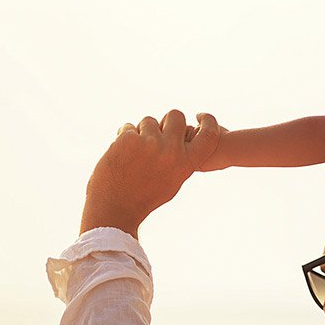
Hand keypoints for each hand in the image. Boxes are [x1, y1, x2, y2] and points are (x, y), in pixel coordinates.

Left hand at [79, 110, 223, 236]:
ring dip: (141, 132)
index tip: (199, 116)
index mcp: (186, 163)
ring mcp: (149, 143)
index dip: (208, 121)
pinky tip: (120, 154)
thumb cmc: (144, 197)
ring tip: (134, 153)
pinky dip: (123, 137)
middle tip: (155, 135)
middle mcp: (171, 151)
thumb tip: (185, 134)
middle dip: (165, 121)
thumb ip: (181, 158)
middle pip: (176, 116)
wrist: (114, 209)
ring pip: (149, 121)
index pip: (209, 135)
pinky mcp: (128, 139)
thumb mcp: (173, 181)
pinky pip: (128, 127)